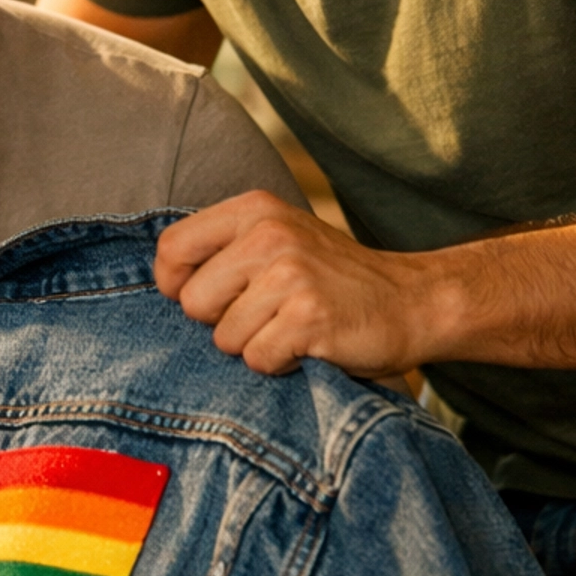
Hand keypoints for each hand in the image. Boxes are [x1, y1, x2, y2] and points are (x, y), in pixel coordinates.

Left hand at [155, 191, 439, 376]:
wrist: (414, 302)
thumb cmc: (333, 280)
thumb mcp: (279, 240)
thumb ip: (224, 250)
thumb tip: (161, 284)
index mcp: (254, 210)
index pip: (172, 249)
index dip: (176, 285)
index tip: (206, 300)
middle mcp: (269, 234)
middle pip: (192, 303)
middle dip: (222, 323)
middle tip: (266, 316)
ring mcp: (290, 274)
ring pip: (224, 338)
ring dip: (255, 346)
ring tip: (293, 328)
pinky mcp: (308, 317)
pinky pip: (259, 360)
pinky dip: (281, 365)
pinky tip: (310, 346)